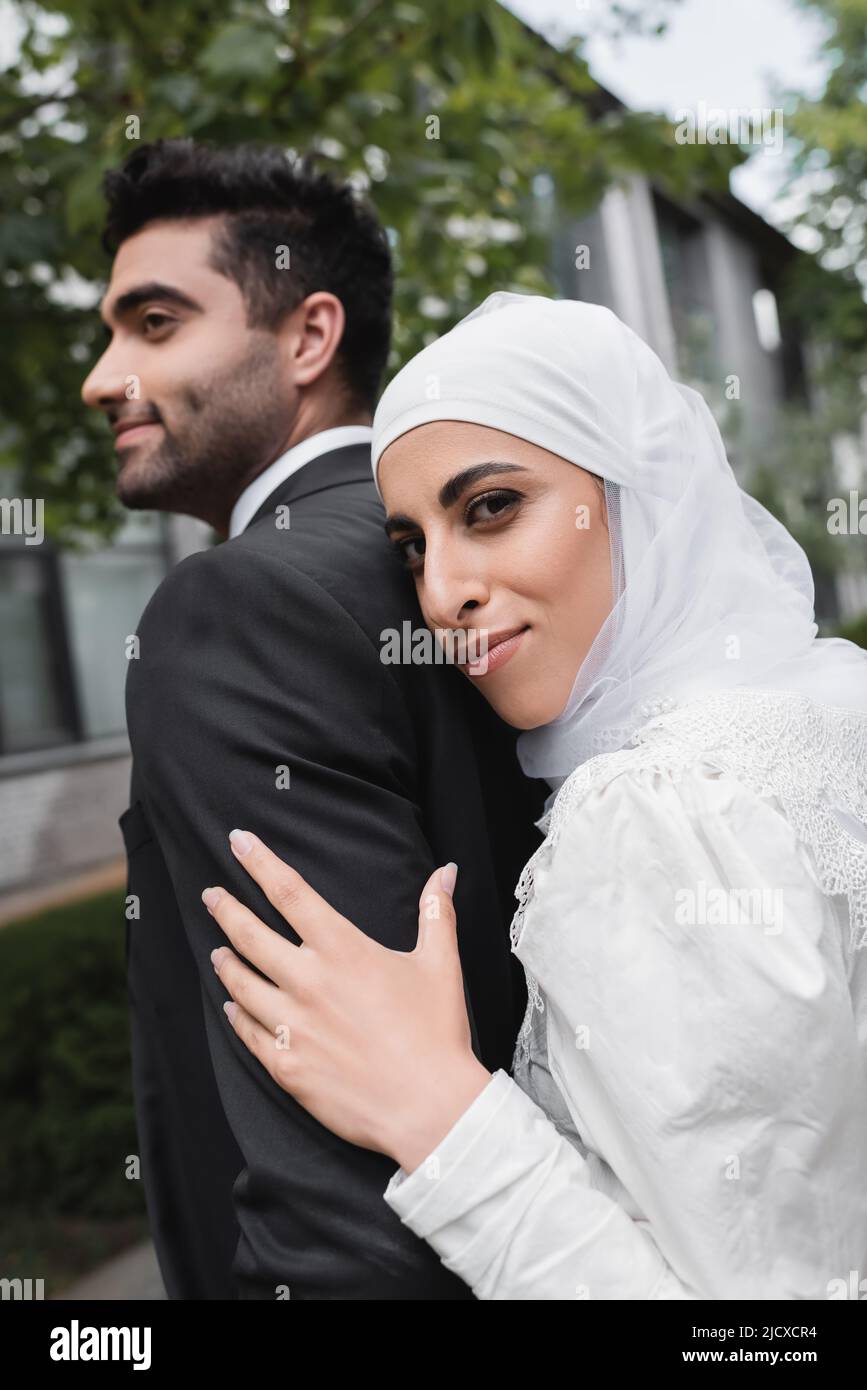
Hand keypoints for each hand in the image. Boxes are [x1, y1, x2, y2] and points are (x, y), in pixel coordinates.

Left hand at [203, 831, 491, 1170]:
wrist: (428, 1107)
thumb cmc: (436, 1033)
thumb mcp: (441, 964)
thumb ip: (437, 912)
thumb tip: (446, 871)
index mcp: (342, 949)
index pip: (289, 892)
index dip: (259, 862)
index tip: (238, 842)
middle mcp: (308, 981)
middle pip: (249, 934)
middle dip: (226, 909)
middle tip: (211, 894)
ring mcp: (292, 1024)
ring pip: (240, 984)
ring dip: (225, 962)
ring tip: (218, 951)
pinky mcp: (286, 1065)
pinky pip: (248, 1032)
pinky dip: (236, 1015)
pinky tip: (231, 1007)